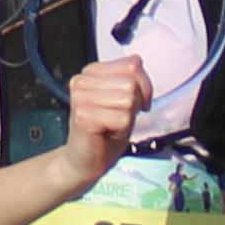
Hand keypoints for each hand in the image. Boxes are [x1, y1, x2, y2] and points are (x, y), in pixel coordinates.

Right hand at [62, 57, 154, 180]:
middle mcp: (82, 81)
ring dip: (127, 118)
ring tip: (112, 125)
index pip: (132, 64)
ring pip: (128, 99)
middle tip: (121, 117)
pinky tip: (107, 133)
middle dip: (135, 104)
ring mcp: (80, 98)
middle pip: (131, 82)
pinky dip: (122, 130)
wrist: (85, 159)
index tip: (135, 102)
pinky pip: (122, 118)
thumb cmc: (106, 130)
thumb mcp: (124, 98)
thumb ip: (131, 78)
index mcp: (91, 72)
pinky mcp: (83, 117)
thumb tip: (138, 64)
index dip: (144, 86)